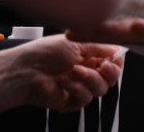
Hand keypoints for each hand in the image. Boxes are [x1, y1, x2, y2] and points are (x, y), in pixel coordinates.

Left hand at [0, 34, 123, 113]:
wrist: (25, 71)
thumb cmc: (44, 52)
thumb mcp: (76, 42)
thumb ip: (99, 46)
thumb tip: (118, 48)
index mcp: (87, 56)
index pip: (112, 62)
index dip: (116, 62)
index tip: (114, 58)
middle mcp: (85, 71)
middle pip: (110, 78)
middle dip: (110, 72)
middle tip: (102, 66)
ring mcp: (79, 86)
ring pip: (100, 89)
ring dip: (89, 79)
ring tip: (74, 72)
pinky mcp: (71, 100)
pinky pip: (85, 98)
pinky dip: (77, 89)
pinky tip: (65, 82)